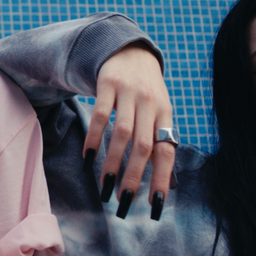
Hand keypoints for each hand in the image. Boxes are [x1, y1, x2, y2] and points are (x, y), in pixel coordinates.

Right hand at [83, 44, 174, 214]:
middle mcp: (151, 103)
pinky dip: (94, 137)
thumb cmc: (146, 90)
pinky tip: (88, 157)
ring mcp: (129, 92)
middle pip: (144, 146)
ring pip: (122, 133)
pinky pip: (100, 114)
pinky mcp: (108, 83)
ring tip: (105, 185)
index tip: (155, 206)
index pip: (167, 151)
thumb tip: (164, 182)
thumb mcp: (158, 111)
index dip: (163, 178)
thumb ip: (158, 140)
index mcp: (166, 114)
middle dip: (134, 176)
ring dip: (113, 162)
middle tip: (124, 201)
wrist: (130, 49)